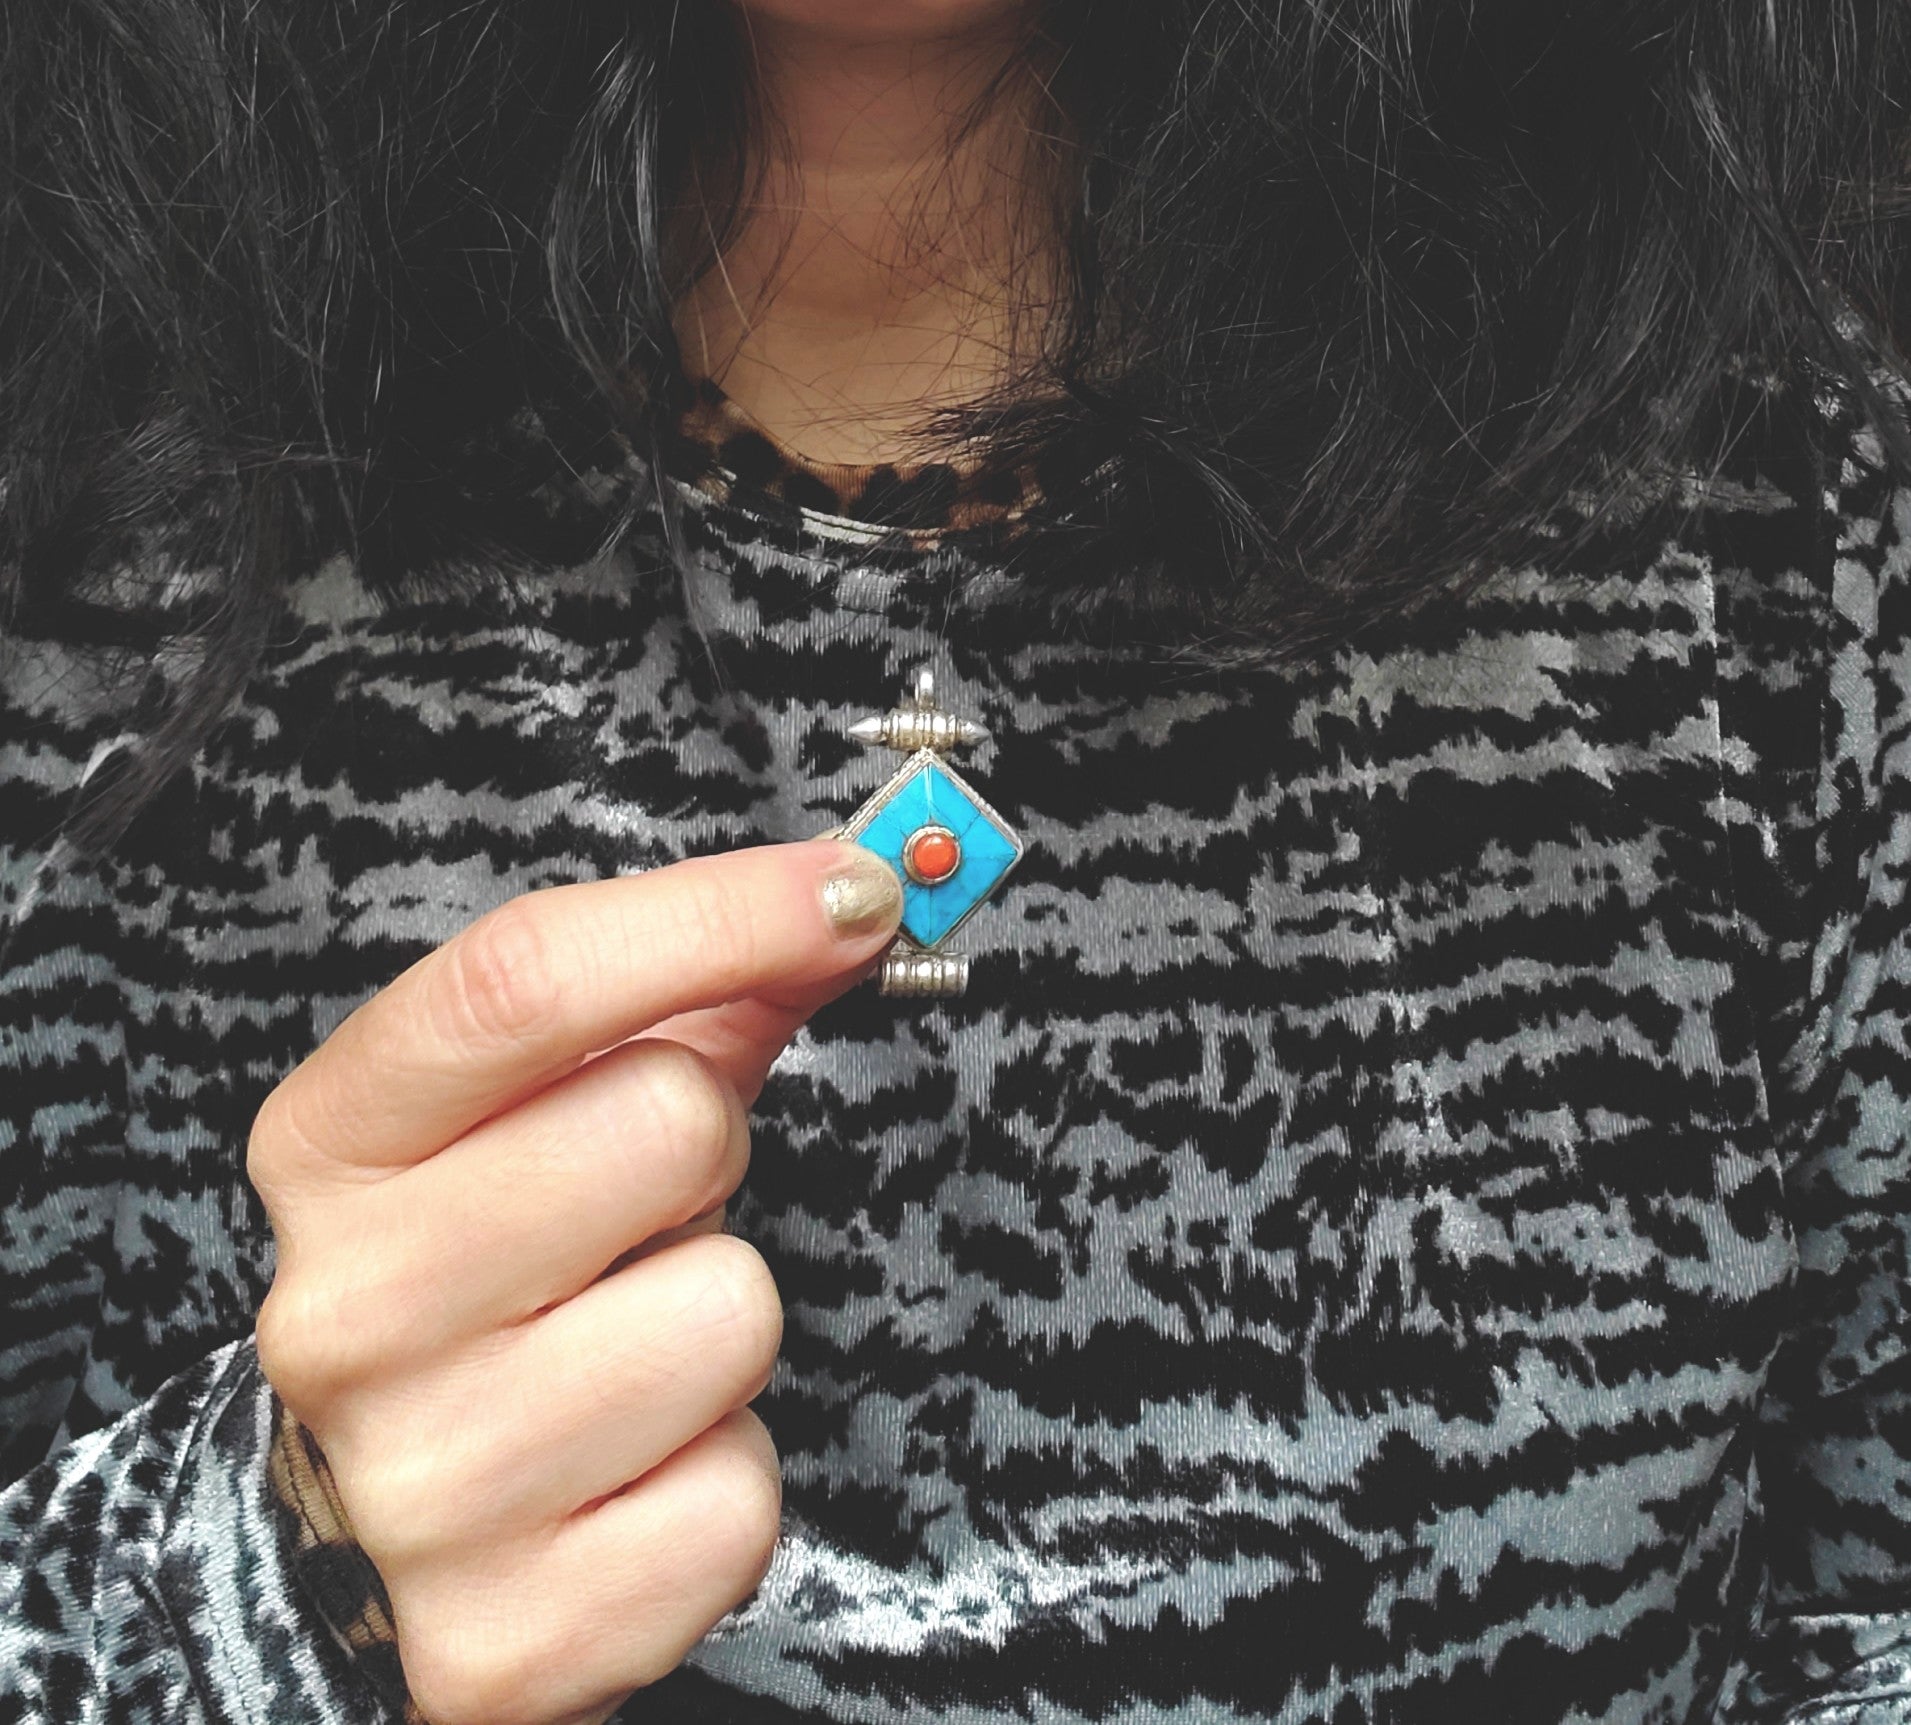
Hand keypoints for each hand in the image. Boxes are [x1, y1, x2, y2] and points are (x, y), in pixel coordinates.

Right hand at [248, 841, 902, 1724]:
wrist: (362, 1544)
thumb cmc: (488, 1280)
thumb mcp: (541, 1115)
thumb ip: (689, 996)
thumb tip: (848, 899)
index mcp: (337, 1148)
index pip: (527, 981)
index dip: (717, 913)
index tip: (853, 883)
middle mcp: (349, 1312)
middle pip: (667, 1120)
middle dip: (705, 1151)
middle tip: (645, 1210)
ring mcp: (421, 1487)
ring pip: (729, 1311)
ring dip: (719, 1323)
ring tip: (626, 1345)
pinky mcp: (509, 1637)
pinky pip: (740, 1496)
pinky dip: (720, 1475)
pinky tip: (630, 1473)